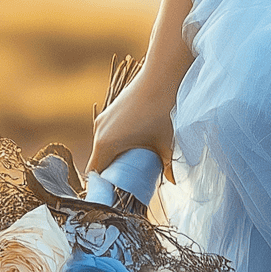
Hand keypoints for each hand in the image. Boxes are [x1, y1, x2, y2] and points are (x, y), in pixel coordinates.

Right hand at [89, 67, 176, 183]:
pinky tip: (132, 145)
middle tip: (126, 185)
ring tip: (130, 166)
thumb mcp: (166, 144)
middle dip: (110, 173)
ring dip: (112, 156)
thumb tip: (175, 182)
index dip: (102, 187)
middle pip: (98, 160)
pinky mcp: (111, 109)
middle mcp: (99, 131)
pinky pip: (108, 132)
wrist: (163, 76)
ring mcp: (103, 118)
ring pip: (102, 144)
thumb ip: (167, 166)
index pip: (95, 174)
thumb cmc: (164, 112)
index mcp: (106, 144)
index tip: (114, 195)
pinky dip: (115, 141)